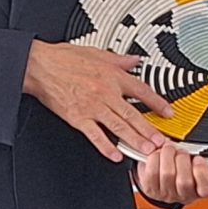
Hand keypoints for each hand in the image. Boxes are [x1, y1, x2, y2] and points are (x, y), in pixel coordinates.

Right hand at [24, 40, 170, 160]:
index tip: (168, 112)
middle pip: (132, 114)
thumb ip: (119, 60)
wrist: (39, 65)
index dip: (157, 103)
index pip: (141, 91)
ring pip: (118, 125)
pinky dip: (106, 146)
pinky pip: (95, 134)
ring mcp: (92, 107)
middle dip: (149, 129)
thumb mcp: (96, 53)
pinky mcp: (77, 117)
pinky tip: (115, 155)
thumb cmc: (63, 59)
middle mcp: (105, 92)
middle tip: (162, 142)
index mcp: (112, 76)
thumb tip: (135, 60)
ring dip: (134, 139)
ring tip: (146, 150)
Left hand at [136, 143, 207, 204]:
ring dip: (167, 155)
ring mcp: (166, 194)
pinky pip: (152, 173)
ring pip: (167, 175)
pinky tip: (158, 155)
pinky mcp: (151, 189)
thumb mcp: (197, 161)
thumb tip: (195, 145)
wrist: (163, 175)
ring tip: (168, 149)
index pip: (207, 188)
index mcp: (201, 189)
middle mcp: (184, 195)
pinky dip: (154, 159)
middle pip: (184, 181)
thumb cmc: (183, 166)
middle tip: (180, 150)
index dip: (202, 172)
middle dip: (182, 158)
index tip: (198, 158)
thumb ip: (200, 155)